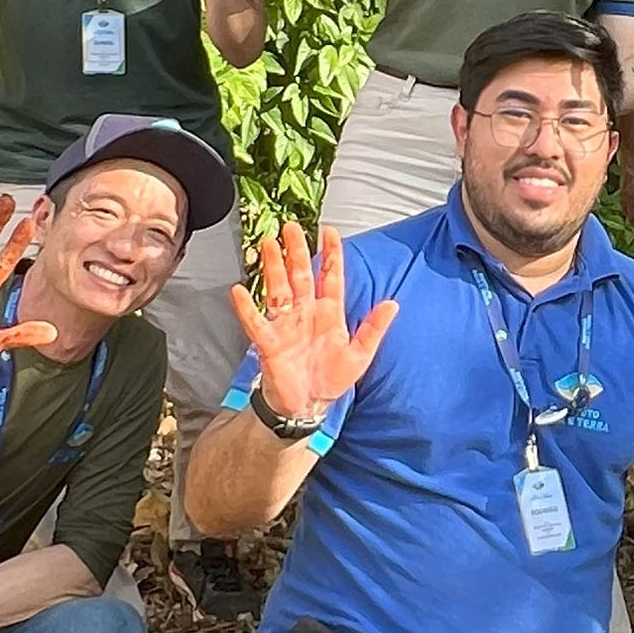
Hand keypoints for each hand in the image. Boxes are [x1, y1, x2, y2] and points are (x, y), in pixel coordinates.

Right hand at [230, 220, 399, 423]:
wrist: (309, 405)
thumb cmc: (331, 378)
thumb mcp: (360, 355)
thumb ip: (374, 328)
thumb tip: (393, 304)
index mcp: (329, 313)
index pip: (330, 277)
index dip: (331, 254)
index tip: (330, 231)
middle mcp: (306, 313)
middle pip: (300, 275)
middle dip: (296, 251)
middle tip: (291, 227)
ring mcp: (286, 325)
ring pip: (278, 289)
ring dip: (273, 268)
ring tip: (268, 245)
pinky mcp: (270, 342)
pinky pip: (256, 321)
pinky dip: (247, 307)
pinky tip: (240, 291)